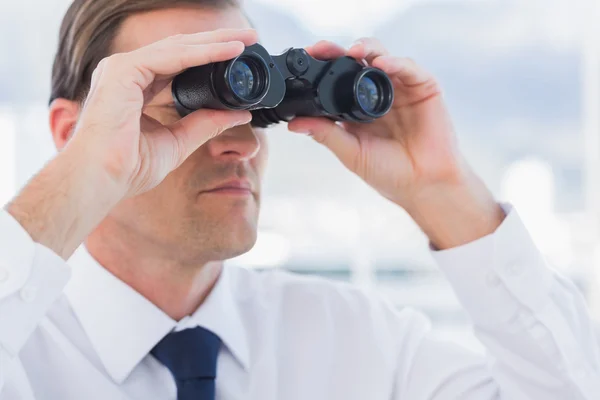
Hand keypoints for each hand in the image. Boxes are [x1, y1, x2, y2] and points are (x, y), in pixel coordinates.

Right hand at [70, 29, 257, 197]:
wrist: (102, 180)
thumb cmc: (128, 167)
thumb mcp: (178, 142)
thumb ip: (205, 124)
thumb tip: (239, 115)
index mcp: (136, 87)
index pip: (179, 64)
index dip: (209, 57)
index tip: (239, 56)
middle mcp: (128, 73)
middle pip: (180, 49)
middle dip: (216, 42)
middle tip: (248, 38)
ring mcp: (122, 68)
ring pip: (178, 47)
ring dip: (214, 42)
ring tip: (244, 40)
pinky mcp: (123, 70)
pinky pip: (171, 56)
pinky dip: (202, 53)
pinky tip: (227, 51)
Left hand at [288, 38, 460, 206]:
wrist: (423, 186)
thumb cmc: (389, 173)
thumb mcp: (351, 152)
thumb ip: (325, 134)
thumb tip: (293, 124)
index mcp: (357, 106)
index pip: (337, 77)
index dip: (322, 66)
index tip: (305, 58)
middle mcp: (378, 92)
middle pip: (357, 61)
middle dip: (338, 51)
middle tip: (322, 49)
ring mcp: (401, 88)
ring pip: (381, 56)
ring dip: (366, 49)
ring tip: (352, 52)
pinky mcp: (424, 87)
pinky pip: (408, 68)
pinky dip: (395, 62)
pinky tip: (382, 65)